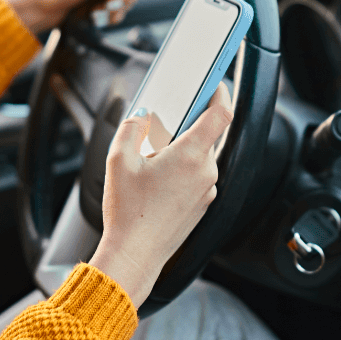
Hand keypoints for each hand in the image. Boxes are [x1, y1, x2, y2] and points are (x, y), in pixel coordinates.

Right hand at [89, 84, 233, 306]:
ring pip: (202, 158)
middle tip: (165, 125)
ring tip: (153, 159)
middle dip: (189, 126)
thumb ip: (132, 128)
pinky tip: (158, 180)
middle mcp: (206, 172)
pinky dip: (184, 171)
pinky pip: (198, 177)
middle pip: (208, 135)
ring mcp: (207, 191)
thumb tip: (142, 115)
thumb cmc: (129, 213)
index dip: (221, 94)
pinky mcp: (202, 206)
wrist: (135, 254)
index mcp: (191, 155)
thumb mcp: (119, 160)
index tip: (215, 84)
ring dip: (184, 150)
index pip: (221, 114)